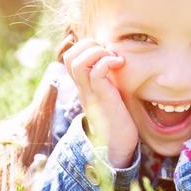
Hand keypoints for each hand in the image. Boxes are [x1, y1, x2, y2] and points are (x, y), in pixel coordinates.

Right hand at [62, 39, 137, 167]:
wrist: (118, 145)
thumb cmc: (119, 118)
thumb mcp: (111, 93)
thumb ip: (108, 79)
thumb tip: (117, 60)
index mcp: (83, 85)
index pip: (70, 57)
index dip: (86, 46)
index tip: (106, 52)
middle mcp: (83, 88)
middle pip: (69, 56)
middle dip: (90, 45)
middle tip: (109, 53)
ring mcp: (90, 93)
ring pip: (78, 62)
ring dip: (97, 52)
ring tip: (114, 59)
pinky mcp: (101, 98)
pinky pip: (95, 72)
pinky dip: (107, 61)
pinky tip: (120, 65)